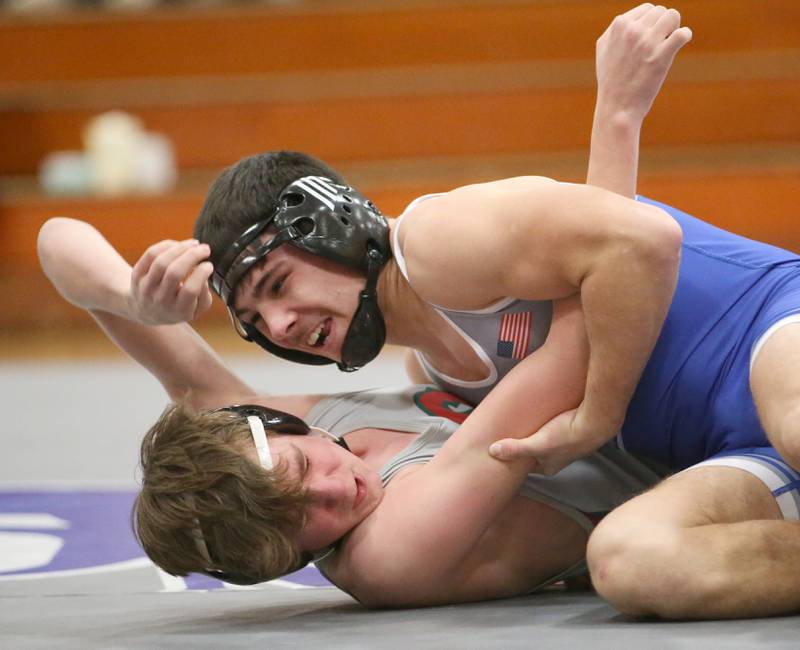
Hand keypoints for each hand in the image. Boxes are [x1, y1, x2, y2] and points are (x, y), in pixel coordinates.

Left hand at [129, 239, 213, 324]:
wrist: (145, 311)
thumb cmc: (177, 307)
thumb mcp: (195, 310)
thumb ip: (204, 296)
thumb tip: (203, 275)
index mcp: (178, 310)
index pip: (191, 290)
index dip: (202, 273)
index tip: (209, 265)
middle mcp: (160, 300)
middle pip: (174, 273)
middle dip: (192, 256)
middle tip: (205, 249)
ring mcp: (146, 287)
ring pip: (162, 261)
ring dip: (181, 248)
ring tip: (194, 243)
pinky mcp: (136, 275)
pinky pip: (150, 254)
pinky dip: (167, 246)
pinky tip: (178, 245)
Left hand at [488, 408, 607, 475]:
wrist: (598, 421)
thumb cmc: (568, 436)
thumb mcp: (538, 443)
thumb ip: (516, 448)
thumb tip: (492, 452)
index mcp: (548, 467)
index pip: (525, 465)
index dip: (513, 457)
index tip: (500, 448)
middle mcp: (558, 458)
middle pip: (534, 452)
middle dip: (523, 444)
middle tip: (508, 433)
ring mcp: (566, 444)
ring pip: (544, 440)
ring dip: (535, 432)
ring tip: (522, 421)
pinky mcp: (572, 429)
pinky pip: (553, 428)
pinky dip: (546, 423)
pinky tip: (541, 413)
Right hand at [596, 4, 692, 122]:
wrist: (617, 107)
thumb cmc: (611, 80)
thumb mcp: (604, 50)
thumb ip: (616, 31)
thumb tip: (633, 18)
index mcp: (618, 25)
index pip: (647, 9)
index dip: (652, 23)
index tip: (650, 38)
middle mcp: (632, 31)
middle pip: (661, 12)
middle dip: (663, 26)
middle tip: (658, 45)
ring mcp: (647, 43)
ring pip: (673, 16)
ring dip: (674, 29)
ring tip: (667, 45)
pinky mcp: (660, 56)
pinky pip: (682, 34)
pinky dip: (685, 36)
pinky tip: (680, 43)